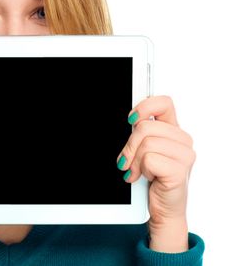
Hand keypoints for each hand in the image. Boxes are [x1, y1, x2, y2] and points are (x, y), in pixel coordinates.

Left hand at [115, 95, 195, 251]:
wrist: (162, 208)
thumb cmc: (152, 178)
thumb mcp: (143, 151)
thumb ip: (140, 134)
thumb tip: (129, 120)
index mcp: (173, 130)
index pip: (164, 102)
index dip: (144, 107)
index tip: (130, 120)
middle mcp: (182, 139)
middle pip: (145, 127)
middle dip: (129, 146)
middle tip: (127, 161)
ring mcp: (184, 155)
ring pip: (146, 143)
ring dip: (134, 160)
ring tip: (138, 171)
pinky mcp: (180, 170)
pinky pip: (149, 160)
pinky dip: (141, 170)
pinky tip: (147, 178)